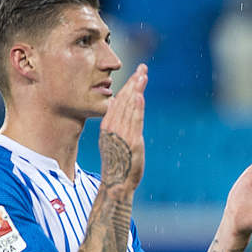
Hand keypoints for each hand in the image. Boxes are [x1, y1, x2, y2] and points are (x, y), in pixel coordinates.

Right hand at [98, 64, 146, 189]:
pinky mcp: (132, 142)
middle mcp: (113, 128)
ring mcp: (122, 134)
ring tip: (143, 75)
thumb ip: (117, 125)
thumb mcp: (114, 141)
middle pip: (124, 100)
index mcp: (108, 126)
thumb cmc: (117, 163)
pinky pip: (134, 122)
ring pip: (129, 108)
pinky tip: (139, 95)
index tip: (137, 74)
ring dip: (136, 90)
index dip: (128, 86)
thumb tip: (118, 110)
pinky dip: (136, 108)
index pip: (119, 101)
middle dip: (134, 83)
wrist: (116, 183)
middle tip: (143, 68)